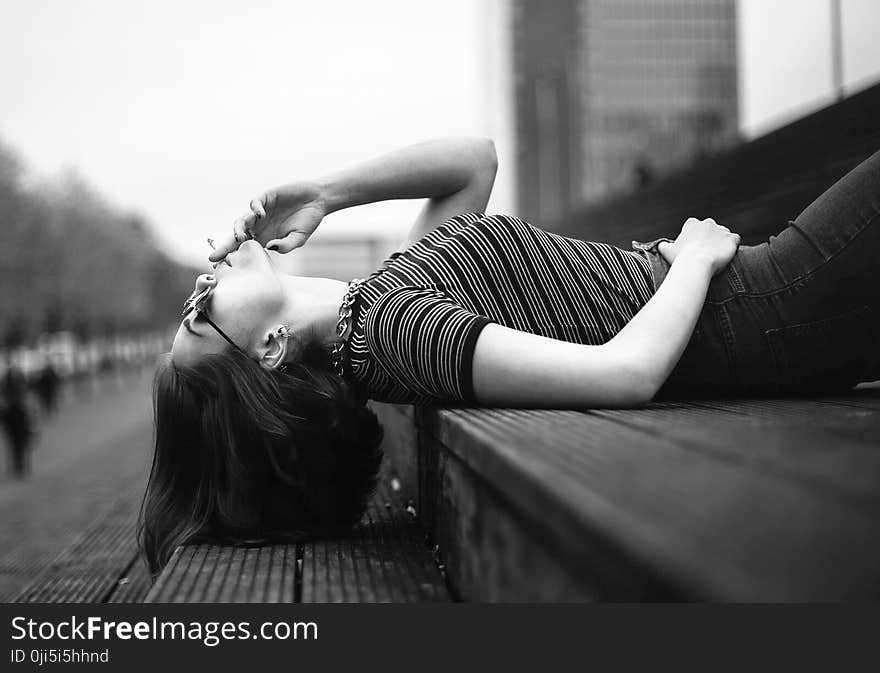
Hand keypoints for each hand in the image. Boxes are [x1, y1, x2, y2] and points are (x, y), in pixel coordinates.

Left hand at [208, 180, 327, 260]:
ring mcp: (262, 212)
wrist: (318, 200)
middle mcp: (260, 226)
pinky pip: (255, 204)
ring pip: (242, 220)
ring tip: (240, 236)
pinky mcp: (266, 198)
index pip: (245, 249)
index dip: (232, 256)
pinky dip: (255, 209)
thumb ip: (286, 246)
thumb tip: (269, 247)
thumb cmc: (308, 221)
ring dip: (238, 228)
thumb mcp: (299, 239)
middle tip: (217, 255)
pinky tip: (260, 214)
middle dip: (225, 246)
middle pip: (237, 237)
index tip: (219, 266)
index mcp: (266, 238)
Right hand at [657, 217, 739, 275]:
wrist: (696, 264)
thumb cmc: (680, 258)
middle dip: (710, 238)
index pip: (695, 226)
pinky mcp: (732, 238)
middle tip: (706, 252)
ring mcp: (721, 230)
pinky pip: (735, 239)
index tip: (693, 247)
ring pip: (724, 234)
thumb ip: (663, 245)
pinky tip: (727, 254)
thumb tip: (660, 245)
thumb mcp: (667, 251)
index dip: (695, 237)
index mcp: (692, 224)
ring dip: (722, 242)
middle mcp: (708, 223)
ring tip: (717, 256)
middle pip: (711, 228)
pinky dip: (733, 246)